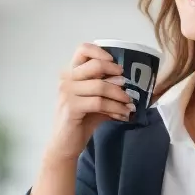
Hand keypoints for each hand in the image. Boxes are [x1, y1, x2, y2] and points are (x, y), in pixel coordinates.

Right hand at [45, 43, 134, 160]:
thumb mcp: (96, 102)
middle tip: (126, 86)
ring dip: (119, 96)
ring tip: (129, 105)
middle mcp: (66, 80)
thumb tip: (129, 84)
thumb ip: (107, 90)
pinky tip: (122, 115)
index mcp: (71, 74)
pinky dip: (114, 108)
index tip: (116, 66)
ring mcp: (67, 93)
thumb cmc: (80, 122)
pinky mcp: (71, 107)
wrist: (65, 145)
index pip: (82, 50)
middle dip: (115, 74)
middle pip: (95, 66)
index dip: (101, 53)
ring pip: (100, 86)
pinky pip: (99, 102)